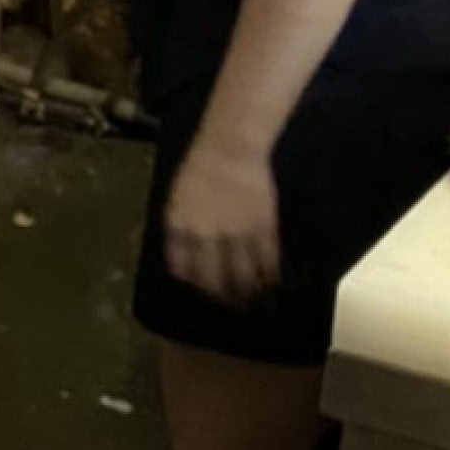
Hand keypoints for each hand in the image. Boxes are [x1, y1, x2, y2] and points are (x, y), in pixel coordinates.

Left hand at [160, 136, 281, 304]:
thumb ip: (180, 228)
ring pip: (242, 273)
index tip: (201, 288)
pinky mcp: (261, 227)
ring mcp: (235, 232)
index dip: (193, 281)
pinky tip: (272, 280)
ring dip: (247, 291)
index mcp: (180, 228)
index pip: (183, 267)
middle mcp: (205, 235)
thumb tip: (185, 254)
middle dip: (221, 294)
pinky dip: (269, 274)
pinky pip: (266, 259)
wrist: (230, 148)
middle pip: (213, 277)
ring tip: (251, 299)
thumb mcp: (178, 198)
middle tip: (229, 302)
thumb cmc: (200, 167)